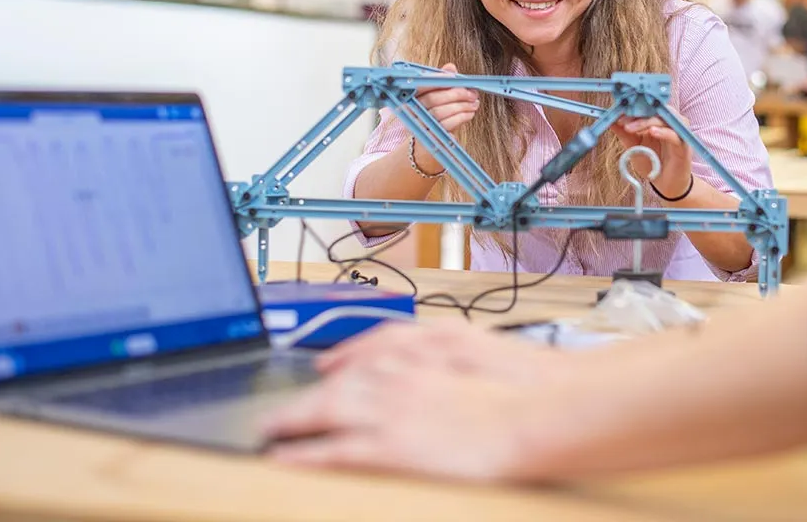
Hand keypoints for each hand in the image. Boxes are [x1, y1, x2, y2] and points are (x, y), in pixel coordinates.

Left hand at [260, 322, 568, 480]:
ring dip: (292, 418)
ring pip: (325, 410)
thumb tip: (429, 355)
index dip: (339, 359)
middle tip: (281, 407)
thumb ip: (446, 348)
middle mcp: (396, 374)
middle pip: (336, 381)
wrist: (536, 413)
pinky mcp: (389, 447)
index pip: (366, 349)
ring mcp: (389, 411)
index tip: (325, 366)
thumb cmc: (519, 385)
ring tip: (270, 428)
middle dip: (306, 393)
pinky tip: (286, 458)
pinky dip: (304, 454)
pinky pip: (333, 452)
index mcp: (420, 348)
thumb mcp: (479, 347)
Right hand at [410, 63, 478, 172]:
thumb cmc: (432, 118)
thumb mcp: (436, 99)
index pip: (421, 85)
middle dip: (456, 94)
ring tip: (474, 103)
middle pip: (432, 99)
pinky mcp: (428, 139)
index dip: (437, 79)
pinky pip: (446, 125)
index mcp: (408, 98)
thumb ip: (442, 82)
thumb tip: (450, 67)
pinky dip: (461, 117)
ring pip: (440, 112)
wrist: (425, 149)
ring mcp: (418, 126)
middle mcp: (410, 112)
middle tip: (472, 93)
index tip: (455, 77)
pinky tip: (470, 113)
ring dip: (461, 106)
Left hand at [609, 109, 692, 200]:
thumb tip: (610, 120)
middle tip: (622, 121)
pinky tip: (652, 132)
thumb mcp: (634, 146)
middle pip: (655, 110)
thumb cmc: (652, 162)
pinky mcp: (684, 145)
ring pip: (665, 119)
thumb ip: (624, 133)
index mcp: (657, 120)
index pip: (646, 107)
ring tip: (631, 128)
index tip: (616, 114)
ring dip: (647, 121)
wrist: (666, 184)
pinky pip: (675, 135)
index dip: (631, 108)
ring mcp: (678, 132)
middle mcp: (669, 123)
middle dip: (637, 114)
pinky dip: (663, 132)